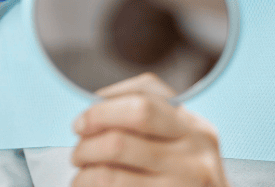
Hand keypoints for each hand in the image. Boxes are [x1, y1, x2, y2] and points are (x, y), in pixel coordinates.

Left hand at [71, 73, 228, 186]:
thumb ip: (148, 124)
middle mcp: (195, 152)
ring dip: (85, 167)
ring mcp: (185, 181)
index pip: (144, 97)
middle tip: (78, 150)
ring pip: (113, 163)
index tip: (82, 121)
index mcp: (195, 127)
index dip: (104, 106)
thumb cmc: (182, 183)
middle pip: (128, 125)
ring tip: (81, 174)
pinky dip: (89, 185)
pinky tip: (87, 186)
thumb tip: (94, 110)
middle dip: (92, 133)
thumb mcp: (179, 148)